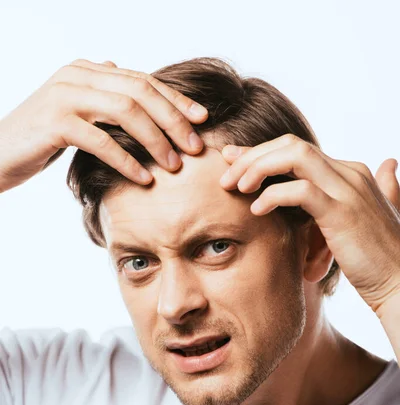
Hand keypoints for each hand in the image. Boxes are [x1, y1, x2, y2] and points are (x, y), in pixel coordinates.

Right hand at [0, 58, 207, 192]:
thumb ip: (98, 92)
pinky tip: (144, 179)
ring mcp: (65, 95)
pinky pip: (102, 140)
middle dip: (173, 119)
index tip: (202, 119)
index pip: (142, 80)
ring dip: (156, 140)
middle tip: (194, 146)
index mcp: (88, 71)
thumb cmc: (40, 138)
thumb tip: (120, 69)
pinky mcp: (56, 122)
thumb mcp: (74, 111)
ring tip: (174, 165)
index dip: (175, 100)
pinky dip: (127, 160)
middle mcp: (78, 75)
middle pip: (140, 92)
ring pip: (125, 111)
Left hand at [219, 134, 399, 314]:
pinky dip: (273, 195)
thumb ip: (380, 188)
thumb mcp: (371, 217)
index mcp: (351, 173)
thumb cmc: (380, 258)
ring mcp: (348, 190)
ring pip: (294, 157)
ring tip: (235, 187)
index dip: (262, 154)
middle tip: (225, 174)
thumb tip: (390, 165)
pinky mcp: (342, 213)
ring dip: (257, 168)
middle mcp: (350, 174)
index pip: (298, 149)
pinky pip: (300, 191)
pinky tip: (256, 210)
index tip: (233, 163)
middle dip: (252, 156)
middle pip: (291, 145)